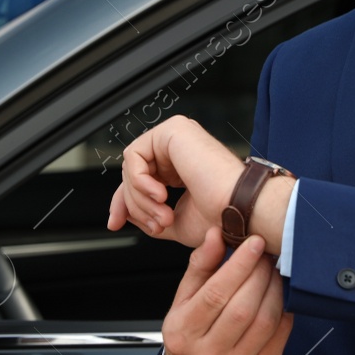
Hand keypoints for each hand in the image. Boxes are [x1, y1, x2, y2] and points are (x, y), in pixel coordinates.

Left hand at [106, 115, 240, 248]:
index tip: (115, 224)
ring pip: (132, 167)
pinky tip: (161, 196)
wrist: (239, 210)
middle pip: (133, 173)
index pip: (140, 178)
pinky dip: (140, 182)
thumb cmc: (218, 217)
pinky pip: (135, 156)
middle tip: (157, 224)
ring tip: (163, 215)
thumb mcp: (174, 221)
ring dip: (141, 199)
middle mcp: (177, 147)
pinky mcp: (173, 130)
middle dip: (135, 205)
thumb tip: (125, 213)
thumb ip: (149, 214)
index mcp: (179, 165)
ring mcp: (175, 135)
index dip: (124, 202)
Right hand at [161, 227, 293, 354]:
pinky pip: (280, 334)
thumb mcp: (183, 300)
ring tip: (273, 270)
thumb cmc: (190, 335)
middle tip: (266, 254)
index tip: (254, 242)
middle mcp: (208, 354)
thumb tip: (216, 234)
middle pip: (242, 308)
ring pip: (264, 321)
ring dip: (274, 288)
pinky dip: (284, 308)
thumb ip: (200, 266)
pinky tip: (279, 292)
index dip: (238, 265)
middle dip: (259, 274)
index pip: (215, 294)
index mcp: (184, 331)